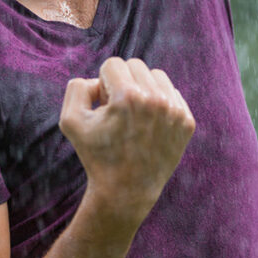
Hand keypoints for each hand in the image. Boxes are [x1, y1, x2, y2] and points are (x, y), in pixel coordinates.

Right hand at [59, 57, 195, 230]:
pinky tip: (149, 125)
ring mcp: (175, 111)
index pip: (113, 64)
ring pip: (156, 76)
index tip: (104, 107)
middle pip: (135, 66)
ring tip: (134, 116)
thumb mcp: (70, 121)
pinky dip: (159, 103)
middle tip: (118, 112)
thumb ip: (77, 87)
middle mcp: (156, 100)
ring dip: (143, 88)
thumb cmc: (97, 155)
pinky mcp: (187, 122)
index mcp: (128, 97)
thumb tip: (99, 79)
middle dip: (123, 83)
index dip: (103, 84)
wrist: (127, 192)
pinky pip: (172, 93)